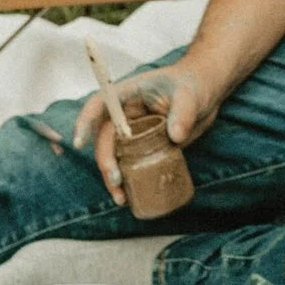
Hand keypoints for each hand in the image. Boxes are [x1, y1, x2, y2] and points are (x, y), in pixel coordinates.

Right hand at [73, 52, 217, 199]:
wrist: (205, 94)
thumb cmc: (193, 86)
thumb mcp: (189, 96)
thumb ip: (182, 113)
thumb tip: (175, 136)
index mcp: (128, 94)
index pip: (100, 104)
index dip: (85, 121)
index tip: (79, 142)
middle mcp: (125, 115)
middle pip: (104, 138)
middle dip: (105, 160)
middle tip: (116, 180)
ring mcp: (133, 132)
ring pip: (115, 156)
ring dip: (113, 177)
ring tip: (121, 198)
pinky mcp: (144, 148)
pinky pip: (131, 165)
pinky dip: (129, 181)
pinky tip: (131, 196)